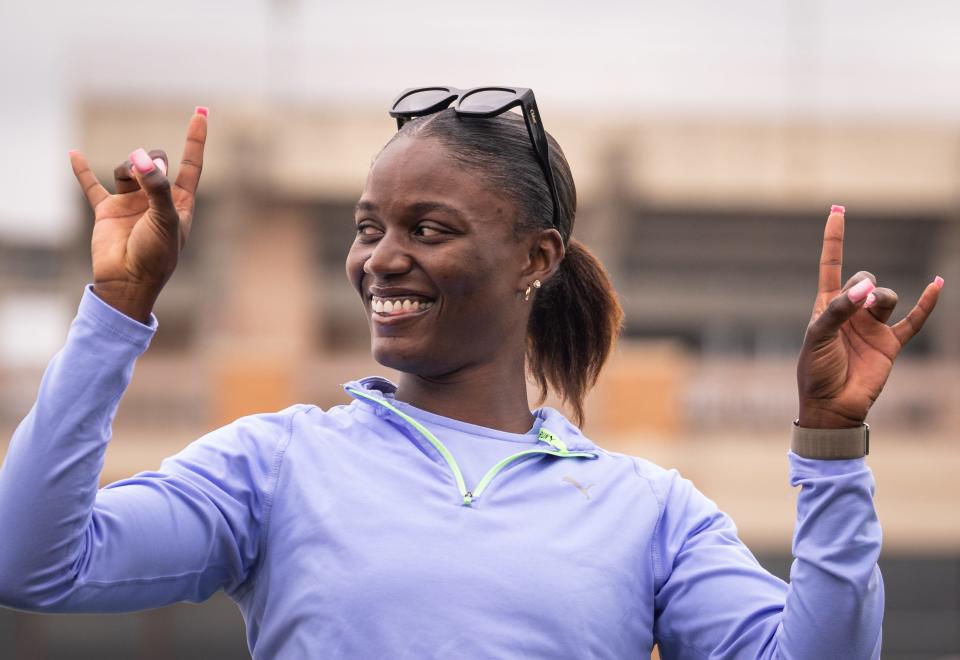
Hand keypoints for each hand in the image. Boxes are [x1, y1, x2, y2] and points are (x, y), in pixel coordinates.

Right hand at [69, 109, 207, 322]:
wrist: (128, 282)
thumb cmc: (156, 256)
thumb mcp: (166, 219)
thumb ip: (158, 187)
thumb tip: (142, 158)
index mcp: (181, 201)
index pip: (191, 164)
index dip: (195, 139)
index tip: (201, 112)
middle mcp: (157, 199)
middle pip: (155, 160)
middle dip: (150, 159)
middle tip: (146, 174)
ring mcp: (132, 203)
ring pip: (127, 169)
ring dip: (126, 169)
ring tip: (128, 181)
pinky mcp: (107, 211)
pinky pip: (92, 186)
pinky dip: (82, 171)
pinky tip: (74, 154)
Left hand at [797, 206, 942, 428]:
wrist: (832, 405)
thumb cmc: (816, 371)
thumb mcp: (816, 337)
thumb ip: (837, 310)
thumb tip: (865, 289)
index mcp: (826, 306)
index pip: (832, 265)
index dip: (834, 239)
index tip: (837, 210)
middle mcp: (850, 312)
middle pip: (864, 279)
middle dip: (862, 285)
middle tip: (856, 303)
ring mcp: (872, 326)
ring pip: (886, 296)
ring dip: (881, 299)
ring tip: (871, 312)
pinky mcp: (890, 343)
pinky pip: (914, 320)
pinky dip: (927, 304)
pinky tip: (937, 285)